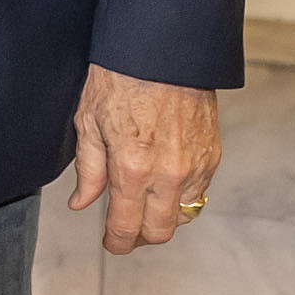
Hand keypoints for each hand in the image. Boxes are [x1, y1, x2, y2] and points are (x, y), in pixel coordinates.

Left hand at [69, 63, 220, 253]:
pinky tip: (162, 184)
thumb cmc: (118, 78)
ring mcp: (195, 166)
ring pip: (183, 215)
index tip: (111, 244)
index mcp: (132, 168)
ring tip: (142, 205)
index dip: (117, 242)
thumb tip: (81, 203)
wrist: (161, 50)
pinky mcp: (213, 156)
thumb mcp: (88, 121)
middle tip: (124, 230)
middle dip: (140, 237)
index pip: (127, 225)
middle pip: (160, 231)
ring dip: (162, 217)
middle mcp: (168, 174)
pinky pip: (199, 192)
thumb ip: (88, 169)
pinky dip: (181, 196)